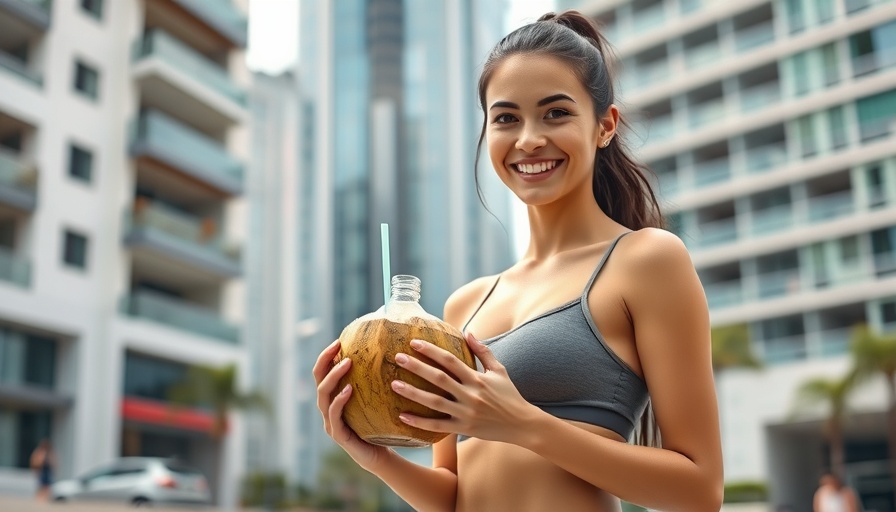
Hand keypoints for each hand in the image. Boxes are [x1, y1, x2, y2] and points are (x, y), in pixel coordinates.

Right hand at [313, 339, 390, 469]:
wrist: (381, 454)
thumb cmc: (380, 423)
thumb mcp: (376, 398)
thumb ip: (374, 381)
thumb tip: (391, 351)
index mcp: (333, 398)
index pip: (322, 373)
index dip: (326, 356)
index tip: (338, 340)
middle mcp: (328, 408)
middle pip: (318, 380)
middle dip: (325, 361)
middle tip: (339, 346)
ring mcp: (331, 422)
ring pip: (323, 395)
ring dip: (334, 376)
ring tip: (347, 363)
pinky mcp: (338, 434)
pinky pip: (334, 415)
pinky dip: (339, 400)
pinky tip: (349, 390)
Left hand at [390, 332, 538, 442]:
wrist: (522, 425)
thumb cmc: (510, 395)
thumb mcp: (499, 370)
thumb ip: (483, 351)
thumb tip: (468, 331)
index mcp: (477, 378)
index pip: (450, 361)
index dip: (431, 350)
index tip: (414, 342)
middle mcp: (470, 395)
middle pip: (439, 378)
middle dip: (417, 367)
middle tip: (398, 357)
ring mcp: (466, 413)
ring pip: (435, 402)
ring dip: (413, 393)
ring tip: (394, 384)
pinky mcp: (463, 428)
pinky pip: (438, 426)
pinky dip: (420, 422)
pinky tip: (403, 416)